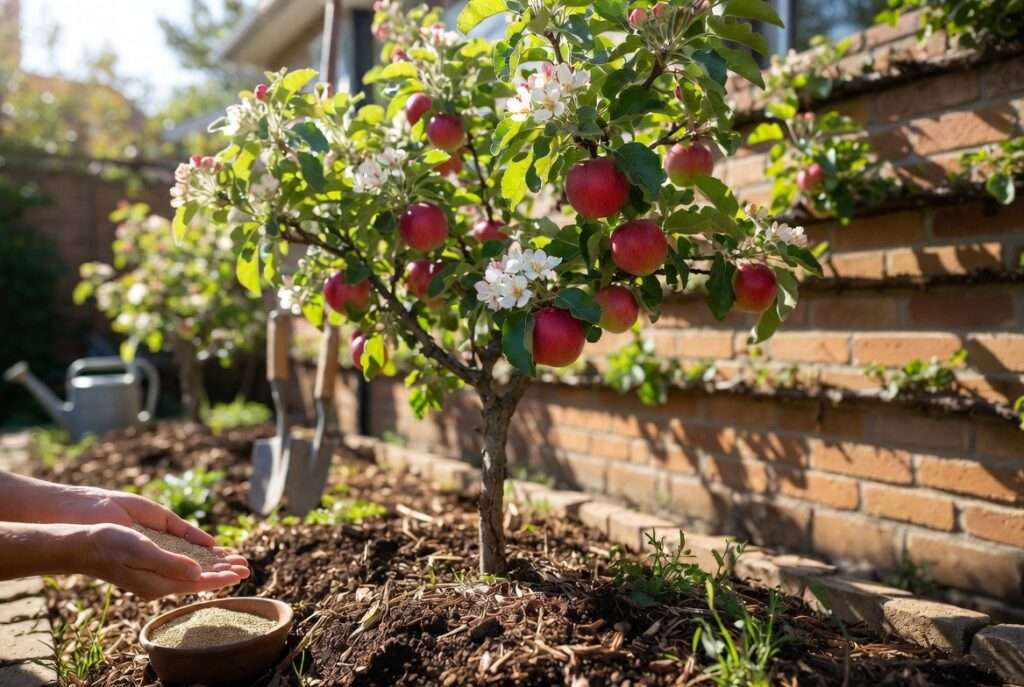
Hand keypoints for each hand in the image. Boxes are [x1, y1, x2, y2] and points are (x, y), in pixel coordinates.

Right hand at [61, 486, 249, 583]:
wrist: (83, 539)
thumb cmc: (109, 545)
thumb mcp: (141, 552)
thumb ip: (169, 564)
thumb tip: (198, 573)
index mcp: (156, 583)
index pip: (196, 583)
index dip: (219, 579)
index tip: (240, 575)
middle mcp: (160, 575)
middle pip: (199, 575)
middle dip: (223, 570)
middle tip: (247, 565)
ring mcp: (158, 562)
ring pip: (194, 564)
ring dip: (216, 561)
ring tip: (238, 558)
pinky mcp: (155, 549)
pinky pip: (183, 553)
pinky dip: (201, 551)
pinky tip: (213, 549)